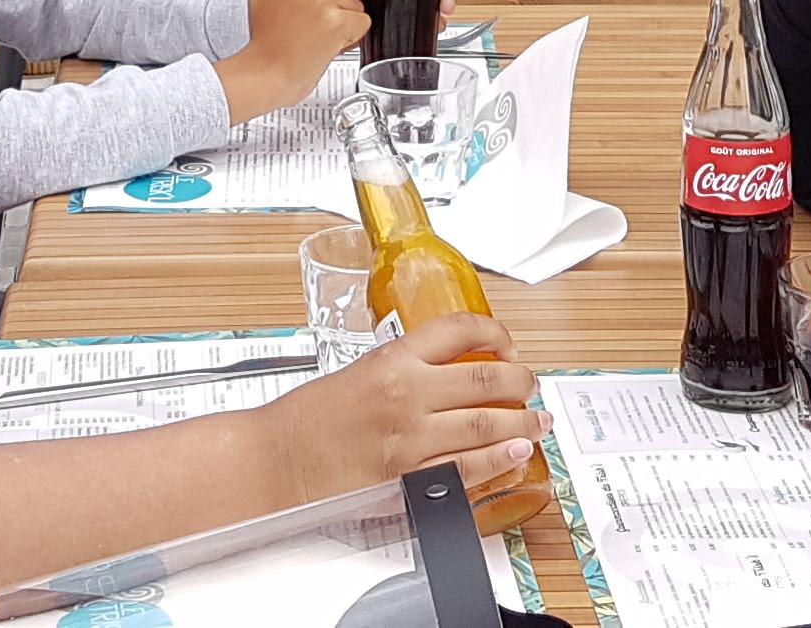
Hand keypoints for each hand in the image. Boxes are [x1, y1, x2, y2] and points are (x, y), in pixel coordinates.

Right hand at [217, 0, 368, 121]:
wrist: (264, 76)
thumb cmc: (270, 42)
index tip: (300, 11)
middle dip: (331, 8)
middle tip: (305, 26)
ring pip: (355, 5)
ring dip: (340, 24)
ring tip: (311, 36)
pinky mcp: (336, 19)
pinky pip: (362, 23)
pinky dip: (350, 38)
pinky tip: (325, 44)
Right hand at [255, 316, 544, 502]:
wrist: (276, 461)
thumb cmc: (306, 420)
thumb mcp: (357, 374)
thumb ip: (404, 371)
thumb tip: (449, 375)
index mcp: (392, 359)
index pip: (460, 329)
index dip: (495, 332)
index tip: (506, 342)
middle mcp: (406, 393)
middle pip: (487, 378)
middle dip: (521, 381)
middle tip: (530, 384)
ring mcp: (410, 438)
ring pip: (488, 424)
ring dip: (522, 424)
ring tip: (535, 423)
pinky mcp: (409, 480)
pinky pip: (468, 470)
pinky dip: (499, 462)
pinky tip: (514, 456)